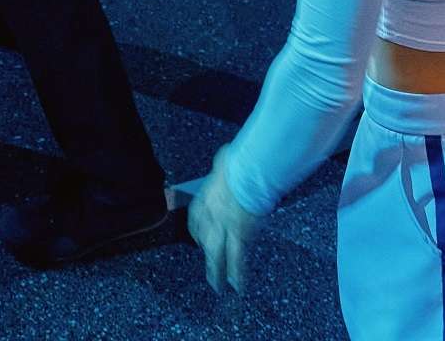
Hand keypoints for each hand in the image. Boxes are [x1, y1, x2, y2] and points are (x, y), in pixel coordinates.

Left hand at [188, 155, 259, 295]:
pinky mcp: (239, 235)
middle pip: (205, 241)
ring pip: (217, 255)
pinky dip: (238, 274)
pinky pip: (237, 259)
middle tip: (208, 272)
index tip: (199, 241)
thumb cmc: (239, 162)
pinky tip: (238, 287)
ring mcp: (223, 227)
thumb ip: (223, 168)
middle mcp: (211, 215)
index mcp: (206, 197)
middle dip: (207, 258)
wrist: (247, 171)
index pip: (197, 220)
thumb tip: (227, 157)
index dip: (198, 232)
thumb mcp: (225, 162)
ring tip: (218, 287)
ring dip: (217, 272)